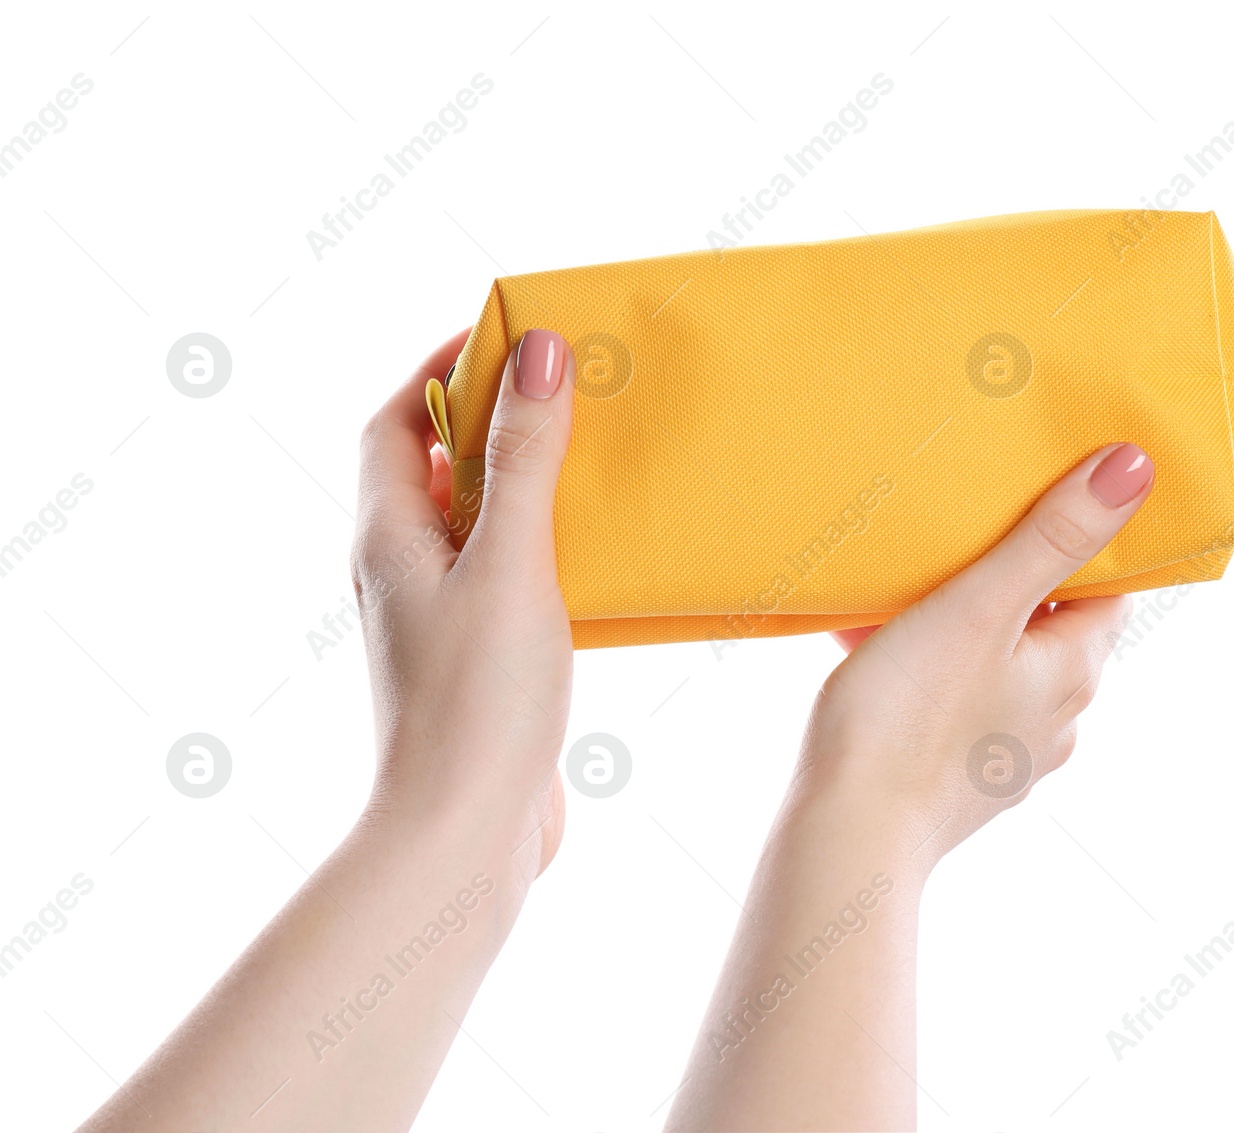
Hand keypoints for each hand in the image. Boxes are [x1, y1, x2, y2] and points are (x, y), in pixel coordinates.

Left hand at [352, 326, 576, 884]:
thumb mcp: (510, 565)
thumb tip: (540, 351)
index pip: (392, 419)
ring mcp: (440, 619)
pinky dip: (547, 546)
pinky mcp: (480, 660)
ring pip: (477, 523)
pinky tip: (603, 553)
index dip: (440, 368)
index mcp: (387, 538)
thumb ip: (524, 460)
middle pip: (434, 465)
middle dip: (494, 419)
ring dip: (526, 484)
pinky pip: (510, 575)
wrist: (463, 840)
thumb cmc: (477, 704)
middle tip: (571, 390)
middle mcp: (402, 571)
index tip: (510, 336)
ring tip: (597, 459)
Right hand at [799, 442, 1154, 870]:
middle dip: (1011, 572)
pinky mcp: (950, 777)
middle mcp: (1054, 717)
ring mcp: (1003, 754)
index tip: (1054, 488)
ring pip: (993, 660)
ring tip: (905, 580)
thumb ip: (1053, 536)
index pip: (1109, 587)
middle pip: (1049, 622)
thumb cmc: (911, 718)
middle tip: (970, 521)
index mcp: (1074, 671)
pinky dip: (916, 663)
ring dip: (958, 619)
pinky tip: (862, 640)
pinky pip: (946, 699)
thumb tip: (1136, 468)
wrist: (846, 836)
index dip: (1088, 535)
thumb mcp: (982, 606)